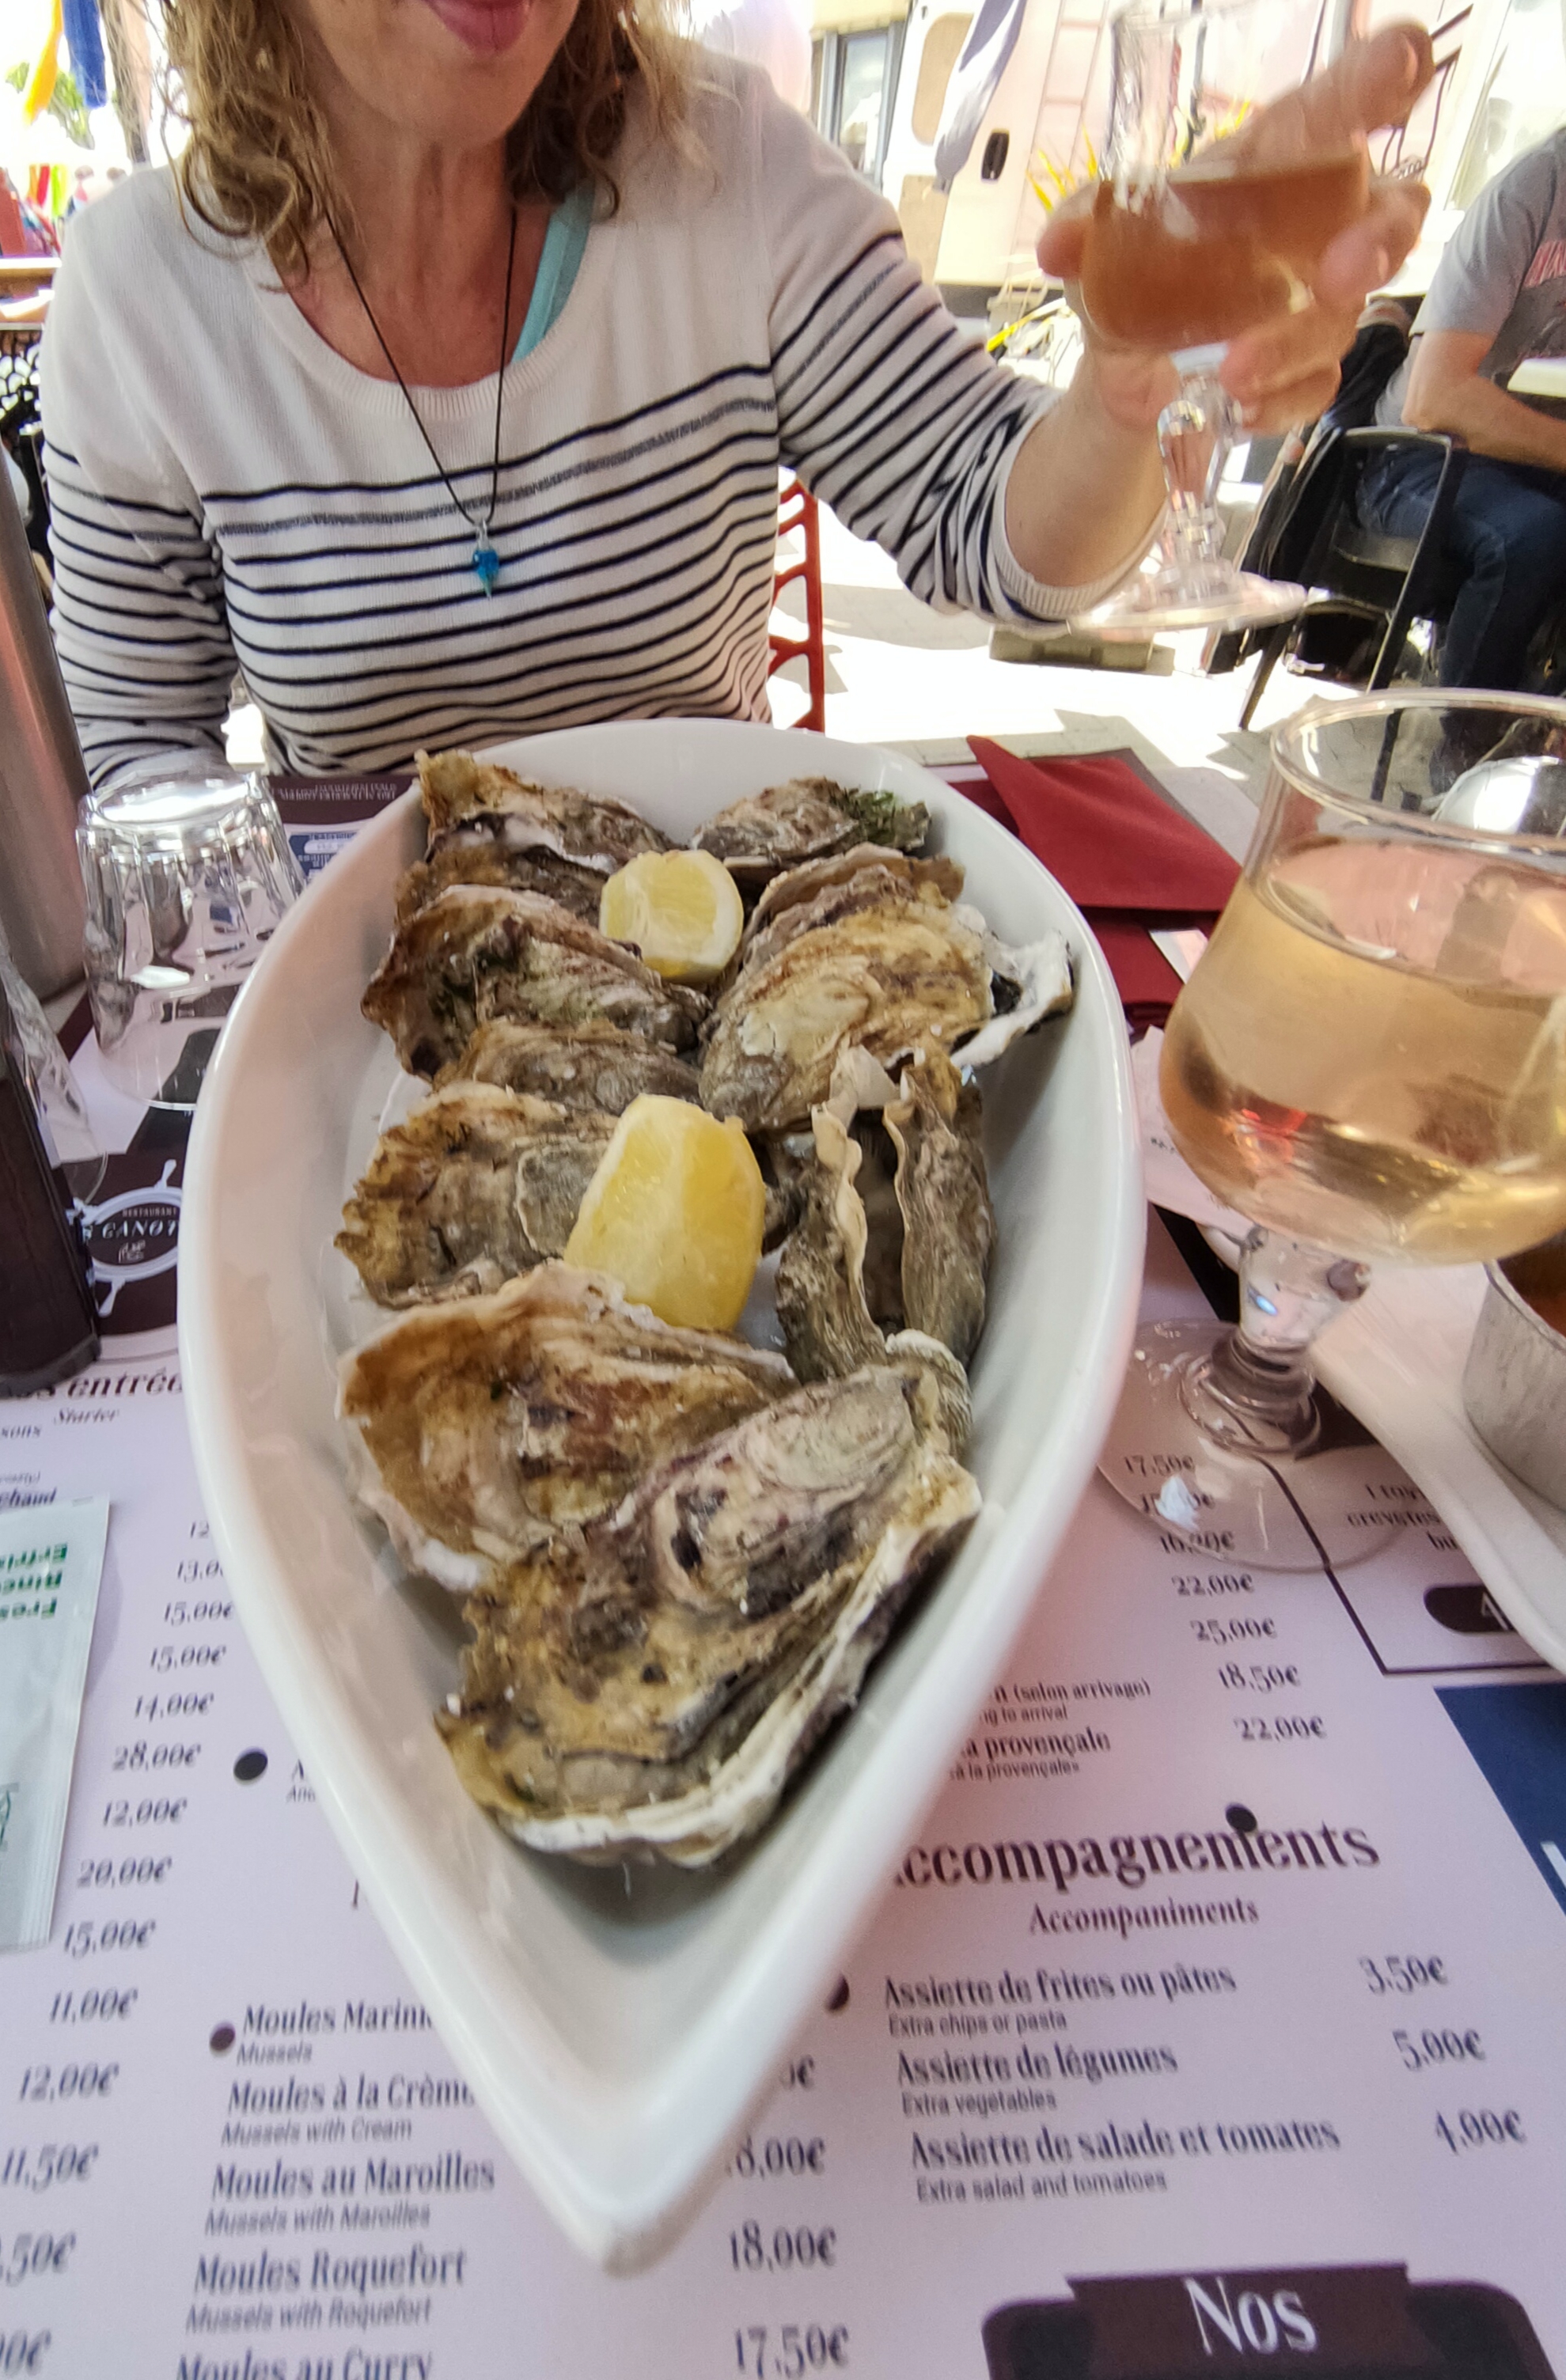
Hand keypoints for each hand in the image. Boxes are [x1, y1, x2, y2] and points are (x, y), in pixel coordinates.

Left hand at [1037, 22, 1434, 432]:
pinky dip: (1281, 400)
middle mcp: (1315, 223)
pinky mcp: (1304, 366)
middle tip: (1344, 272)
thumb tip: (1062, 245)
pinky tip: (1242, 408)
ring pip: (1344, 315)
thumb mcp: (1098, 235)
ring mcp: (1317, 298)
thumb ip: (1083, 223)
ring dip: (1294, 343)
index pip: (1341, 107)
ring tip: (1234, 370)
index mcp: (1274, 160)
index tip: (1400, 64)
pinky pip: (1317, 384)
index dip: (1383, 77)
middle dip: (1382, 239)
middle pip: (1393, 212)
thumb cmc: (1133, 264)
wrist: (1121, 360)